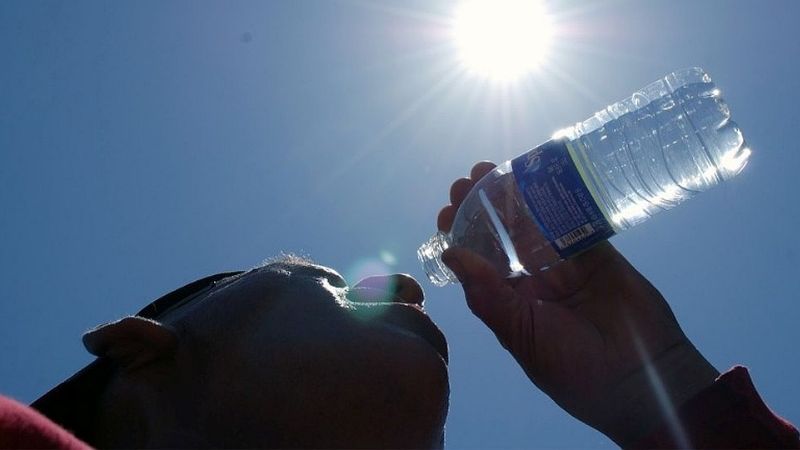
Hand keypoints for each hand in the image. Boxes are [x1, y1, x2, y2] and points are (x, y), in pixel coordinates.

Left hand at [439, 161, 718, 444]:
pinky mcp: (597, 251)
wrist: (640, 378)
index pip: (477, 260)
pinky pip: (574, 218)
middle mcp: (533, 278)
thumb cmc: (573, 366)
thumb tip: (449, 254)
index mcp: (509, 301)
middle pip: (501, 234)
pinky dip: (558, 198)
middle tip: (467, 180)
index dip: (460, 234)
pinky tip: (539, 176)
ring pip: (534, 220)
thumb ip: (486, 294)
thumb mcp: (521, 334)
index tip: (446, 211)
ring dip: (513, 195)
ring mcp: (565, 262)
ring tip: (492, 169)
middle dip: (482, 205)